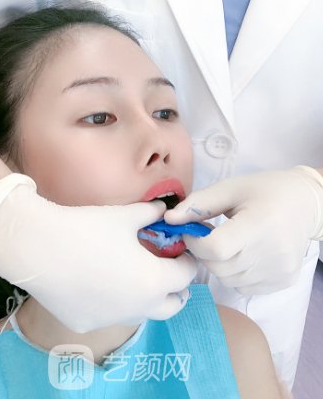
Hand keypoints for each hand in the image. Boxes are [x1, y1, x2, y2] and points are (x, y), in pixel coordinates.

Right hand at [0, 174, 196, 331]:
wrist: (40, 247)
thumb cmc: (88, 228)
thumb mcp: (126, 216)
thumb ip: (151, 214)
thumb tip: (163, 210)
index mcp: (154, 282)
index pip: (186, 276)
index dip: (187, 261)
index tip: (180, 252)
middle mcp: (138, 309)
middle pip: (172, 305)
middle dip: (174, 288)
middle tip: (164, 269)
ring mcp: (112, 321)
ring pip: (141, 313)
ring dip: (144, 297)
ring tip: (129, 275)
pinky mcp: (87, 325)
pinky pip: (109, 316)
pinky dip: (112, 303)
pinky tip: (94, 284)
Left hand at [164, 166, 322, 294]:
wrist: (306, 204)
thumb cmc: (264, 191)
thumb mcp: (230, 189)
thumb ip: (198, 204)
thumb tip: (168, 220)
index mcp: (259, 225)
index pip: (215, 248)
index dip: (195, 243)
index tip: (192, 232)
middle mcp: (272, 253)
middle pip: (219, 266)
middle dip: (204, 253)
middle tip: (208, 236)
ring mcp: (279, 272)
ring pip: (228, 279)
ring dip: (218, 264)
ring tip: (228, 244)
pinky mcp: (283, 282)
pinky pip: (244, 287)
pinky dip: (235, 274)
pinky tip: (243, 255)